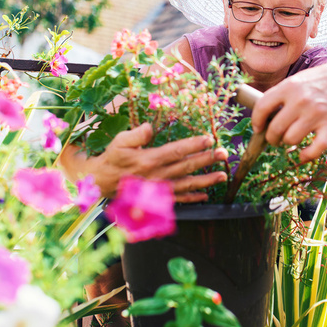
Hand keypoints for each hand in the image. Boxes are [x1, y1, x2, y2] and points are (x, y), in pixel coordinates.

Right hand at [83, 123, 227, 202]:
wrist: (102, 183)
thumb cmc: (112, 159)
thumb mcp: (119, 142)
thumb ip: (136, 134)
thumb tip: (151, 127)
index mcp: (149, 160)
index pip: (176, 151)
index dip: (193, 145)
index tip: (208, 139)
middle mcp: (157, 176)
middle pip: (186, 167)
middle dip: (207, 160)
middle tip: (224, 154)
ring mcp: (159, 189)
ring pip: (187, 185)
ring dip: (206, 180)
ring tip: (222, 175)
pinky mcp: (158, 198)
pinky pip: (178, 200)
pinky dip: (192, 199)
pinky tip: (205, 196)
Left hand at [250, 59, 326, 161]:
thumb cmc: (315, 82)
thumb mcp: (295, 81)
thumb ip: (279, 96)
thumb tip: (260, 119)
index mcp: (288, 86)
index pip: (262, 107)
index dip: (256, 121)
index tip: (258, 128)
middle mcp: (301, 100)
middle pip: (275, 128)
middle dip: (271, 137)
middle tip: (274, 138)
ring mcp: (316, 113)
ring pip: (291, 139)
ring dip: (288, 143)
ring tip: (290, 139)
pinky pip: (316, 148)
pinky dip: (307, 155)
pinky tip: (302, 155)